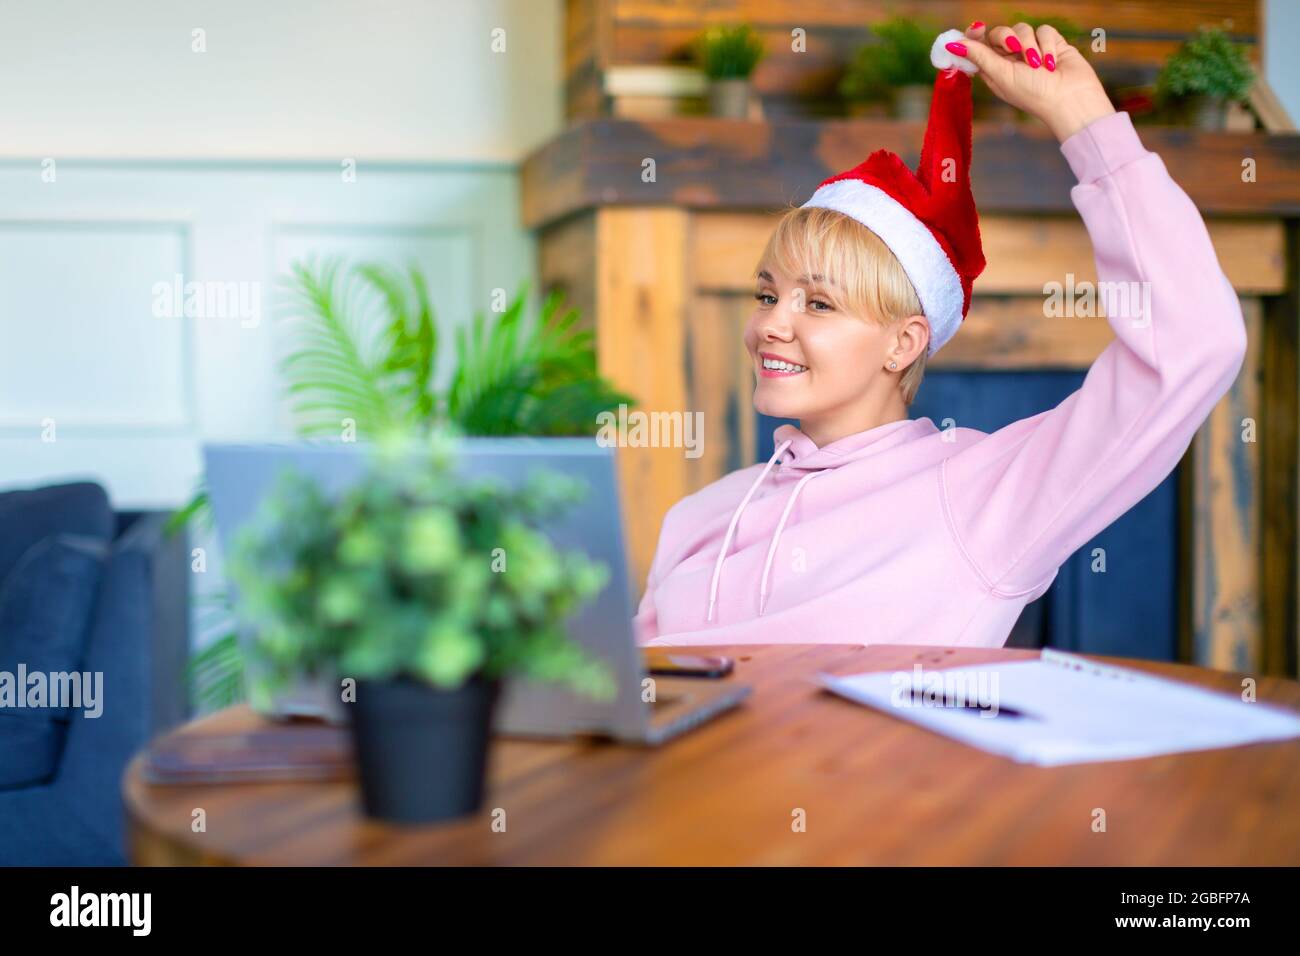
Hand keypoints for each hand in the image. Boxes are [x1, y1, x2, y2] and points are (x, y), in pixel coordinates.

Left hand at [950, 21, 1115, 141]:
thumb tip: (951, 45)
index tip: (978, 28)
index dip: (975, 36)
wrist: (1070, 98)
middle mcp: (1011, 60)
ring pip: (1022, 29)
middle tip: (1013, 47)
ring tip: (1037, 64)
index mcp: (994, 70)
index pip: (979, 46)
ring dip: (1029, 45)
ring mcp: (1032, 51)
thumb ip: (979, 56)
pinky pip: (1044, 30)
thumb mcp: (1001, 75)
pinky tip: (1052, 62)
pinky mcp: (1051, 44)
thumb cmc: (1033, 94)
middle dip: (1006, 37)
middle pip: (999, 33)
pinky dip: (1047, 45)